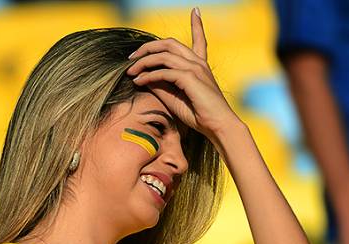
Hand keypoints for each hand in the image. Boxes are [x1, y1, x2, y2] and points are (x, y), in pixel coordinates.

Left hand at [126, 8, 238, 140]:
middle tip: (132, 57)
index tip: (196, 11)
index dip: (197, 25)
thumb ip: (161, 85)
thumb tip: (142, 77)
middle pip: (169, 43)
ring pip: (163, 55)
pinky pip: (163, 72)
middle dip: (148, 47)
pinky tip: (139, 81)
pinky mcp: (190, 78)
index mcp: (199, 65)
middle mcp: (198, 62)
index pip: (199, 39)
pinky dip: (148, 75)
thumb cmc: (199, 115)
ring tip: (130, 71)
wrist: (218, 126)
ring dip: (143, 62)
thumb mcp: (175, 97)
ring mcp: (195, 68)